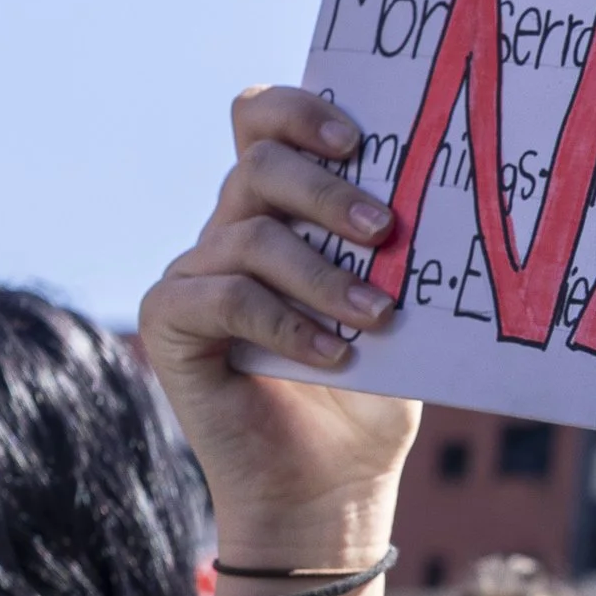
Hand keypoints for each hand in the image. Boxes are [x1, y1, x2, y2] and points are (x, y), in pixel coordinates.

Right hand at [139, 88, 417, 552]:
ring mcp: (196, 274)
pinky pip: (221, 297)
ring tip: (376, 315)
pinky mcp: (170, 323)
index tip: (360, 140)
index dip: (300, 111)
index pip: (264, 122)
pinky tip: (333, 354)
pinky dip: (284, 323)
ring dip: (322, 274)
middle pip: (257, 164)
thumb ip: (390, 254)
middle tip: (385, 229)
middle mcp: (232, 230)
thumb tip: (425, 199)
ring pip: (249, 235)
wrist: (333, 484)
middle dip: (325, 189)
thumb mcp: (396, 312)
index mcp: (283, 210)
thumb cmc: (371, 395)